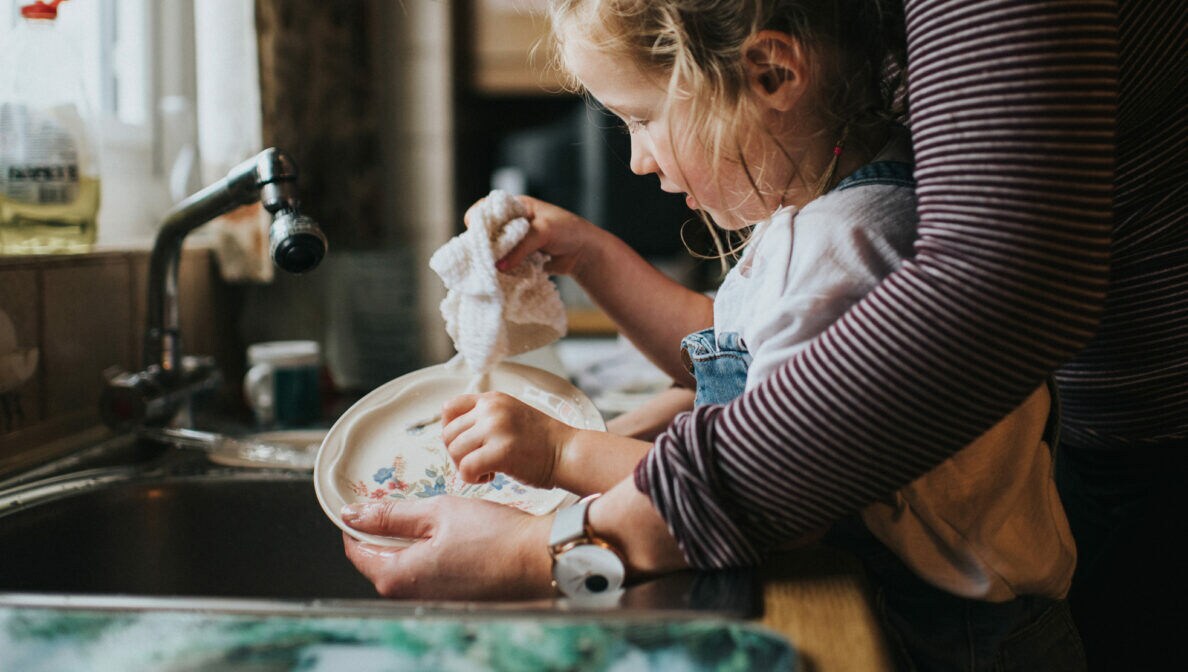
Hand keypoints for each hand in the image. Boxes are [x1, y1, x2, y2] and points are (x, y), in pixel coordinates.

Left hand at [341, 497, 553, 599]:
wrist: (537, 559)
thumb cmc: (493, 536)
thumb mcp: (437, 511)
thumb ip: (391, 514)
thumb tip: (353, 514)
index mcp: (398, 575)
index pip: (356, 549)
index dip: (357, 522)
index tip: (365, 501)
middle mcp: (410, 594)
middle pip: (378, 559)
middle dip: (383, 530)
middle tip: (401, 501)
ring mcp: (431, 598)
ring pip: (403, 564)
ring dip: (407, 539)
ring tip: (429, 514)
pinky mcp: (450, 596)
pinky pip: (425, 572)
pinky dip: (427, 550)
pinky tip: (447, 533)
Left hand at [441, 391, 576, 487]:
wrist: (568, 452)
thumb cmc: (540, 442)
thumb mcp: (510, 416)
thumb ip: (484, 419)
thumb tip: (453, 436)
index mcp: (492, 399)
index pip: (448, 408)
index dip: (450, 430)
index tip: (466, 444)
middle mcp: (491, 409)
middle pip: (448, 434)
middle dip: (457, 454)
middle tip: (478, 463)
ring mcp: (496, 428)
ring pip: (455, 452)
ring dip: (465, 467)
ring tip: (487, 471)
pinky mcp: (501, 451)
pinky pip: (466, 469)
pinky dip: (472, 479)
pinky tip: (491, 477)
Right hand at [463, 195, 601, 275]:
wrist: (585, 252)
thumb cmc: (567, 231)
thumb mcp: (543, 231)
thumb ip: (520, 246)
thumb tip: (498, 266)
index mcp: (515, 206)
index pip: (486, 209)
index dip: (478, 220)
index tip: (475, 236)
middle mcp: (511, 222)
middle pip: (486, 232)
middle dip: (481, 244)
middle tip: (479, 257)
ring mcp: (514, 241)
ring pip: (493, 250)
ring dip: (491, 259)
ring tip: (486, 270)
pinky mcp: (518, 258)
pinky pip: (504, 264)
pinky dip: (501, 270)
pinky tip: (497, 276)